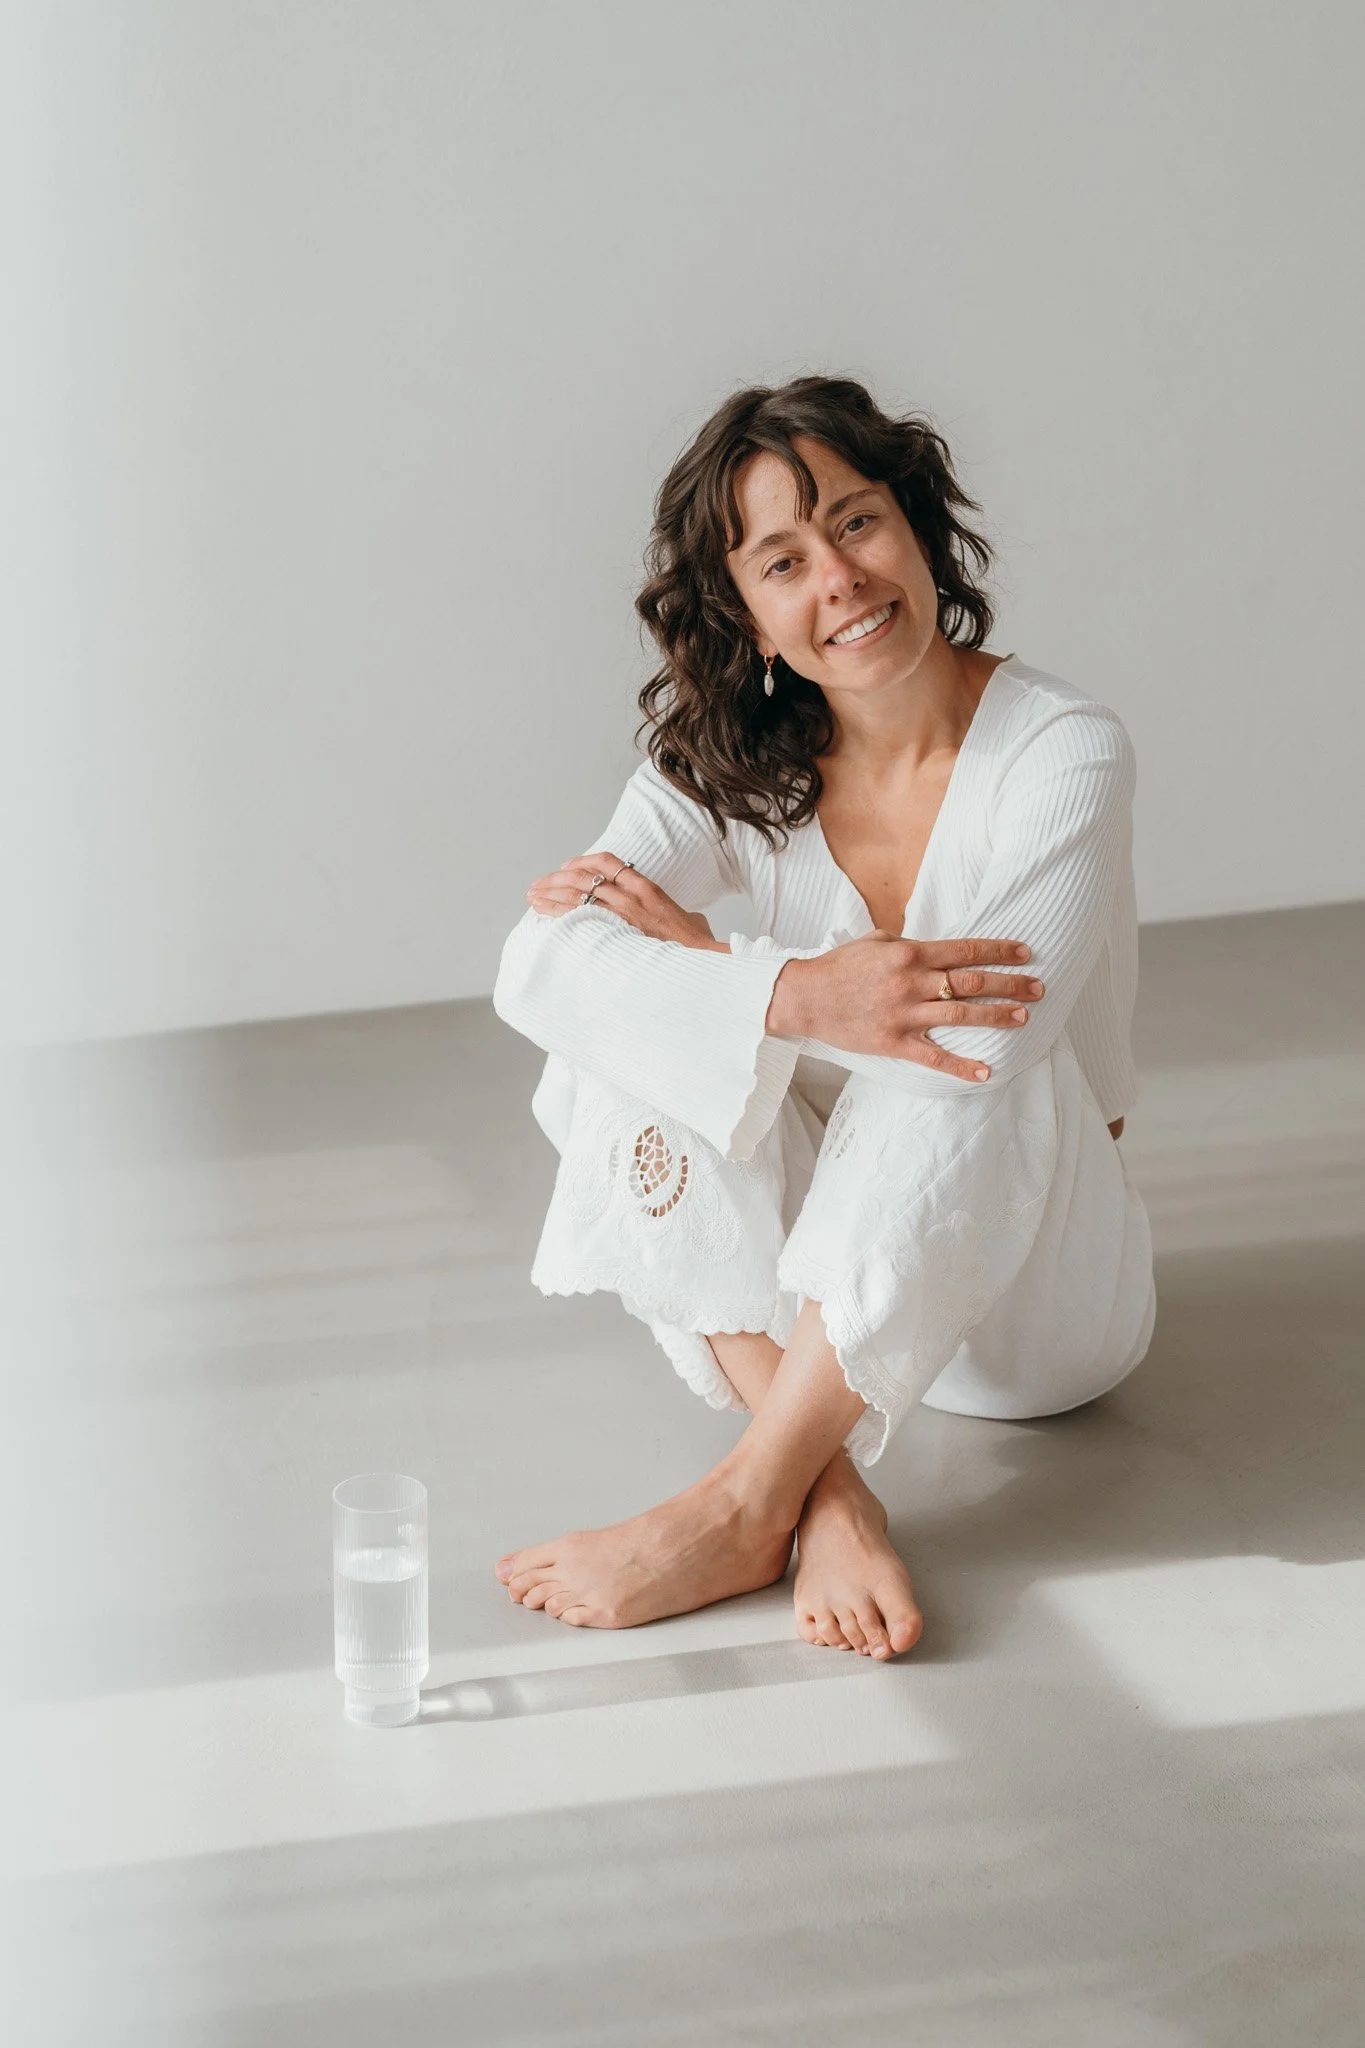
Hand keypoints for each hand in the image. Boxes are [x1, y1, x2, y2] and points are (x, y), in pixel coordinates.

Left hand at [525, 849, 720, 949]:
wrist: (698, 958)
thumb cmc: (696, 944)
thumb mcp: (692, 920)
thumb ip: (681, 916)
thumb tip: (691, 921)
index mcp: (647, 887)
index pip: (609, 861)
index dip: (584, 861)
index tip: (567, 867)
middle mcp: (630, 895)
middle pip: (584, 876)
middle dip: (556, 879)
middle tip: (539, 884)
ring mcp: (620, 913)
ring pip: (575, 894)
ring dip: (550, 894)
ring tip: (532, 897)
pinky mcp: (612, 931)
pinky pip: (578, 917)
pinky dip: (557, 913)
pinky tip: (542, 914)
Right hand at [766, 930, 1045, 1083]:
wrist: (804, 996)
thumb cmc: (839, 966)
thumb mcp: (875, 941)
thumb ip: (909, 944)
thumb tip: (937, 949)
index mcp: (909, 953)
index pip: (965, 950)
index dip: (999, 950)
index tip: (1025, 952)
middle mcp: (911, 982)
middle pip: (972, 981)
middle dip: (1010, 984)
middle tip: (1038, 988)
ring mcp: (904, 1014)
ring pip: (961, 1015)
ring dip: (996, 1016)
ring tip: (1022, 1018)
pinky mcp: (894, 1042)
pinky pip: (934, 1056)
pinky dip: (961, 1066)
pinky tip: (986, 1071)